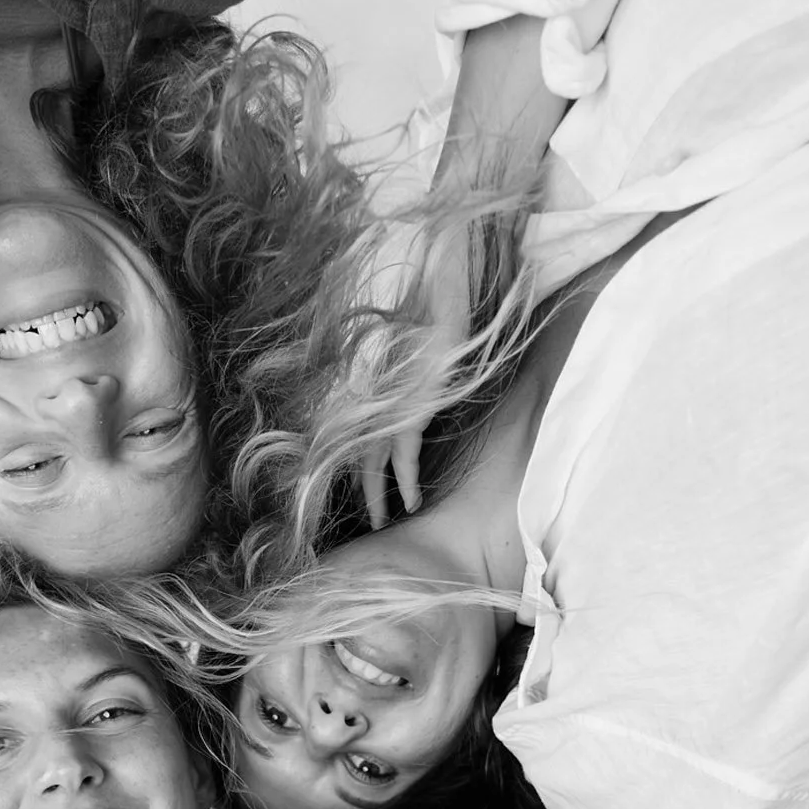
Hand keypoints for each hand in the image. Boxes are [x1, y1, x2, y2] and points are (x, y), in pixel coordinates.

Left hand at [359, 225, 472, 531]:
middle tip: (369, 521)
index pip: (363, 434)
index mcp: (383, 389)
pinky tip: (410, 502)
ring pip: (377, 461)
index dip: (361, 463)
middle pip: (363, 455)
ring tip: (383, 521)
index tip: (362, 488)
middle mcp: (384, 399)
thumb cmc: (441, 310)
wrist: (447, 287)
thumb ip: (422, 371)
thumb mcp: (429, 347)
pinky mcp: (413, 406)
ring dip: (378, 495)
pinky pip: (405, 453)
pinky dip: (406, 480)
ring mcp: (397, 403)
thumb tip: (425, 383)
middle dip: (365, 491)